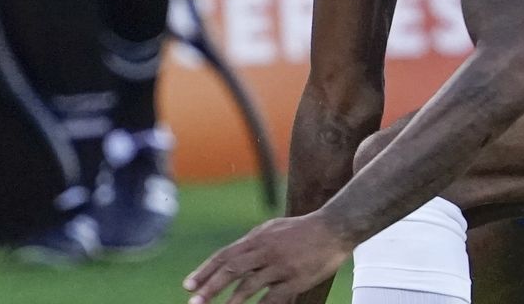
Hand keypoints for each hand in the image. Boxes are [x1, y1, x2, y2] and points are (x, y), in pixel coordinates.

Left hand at [184, 211, 352, 303]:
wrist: (335, 227)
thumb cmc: (303, 229)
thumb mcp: (274, 228)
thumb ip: (253, 242)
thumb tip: (231, 256)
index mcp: (258, 238)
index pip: (225, 255)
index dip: (204, 270)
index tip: (188, 285)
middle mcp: (266, 250)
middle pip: (231, 269)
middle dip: (210, 287)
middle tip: (193, 302)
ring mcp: (281, 265)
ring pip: (249, 286)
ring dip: (230, 302)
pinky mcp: (295, 279)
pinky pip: (272, 298)